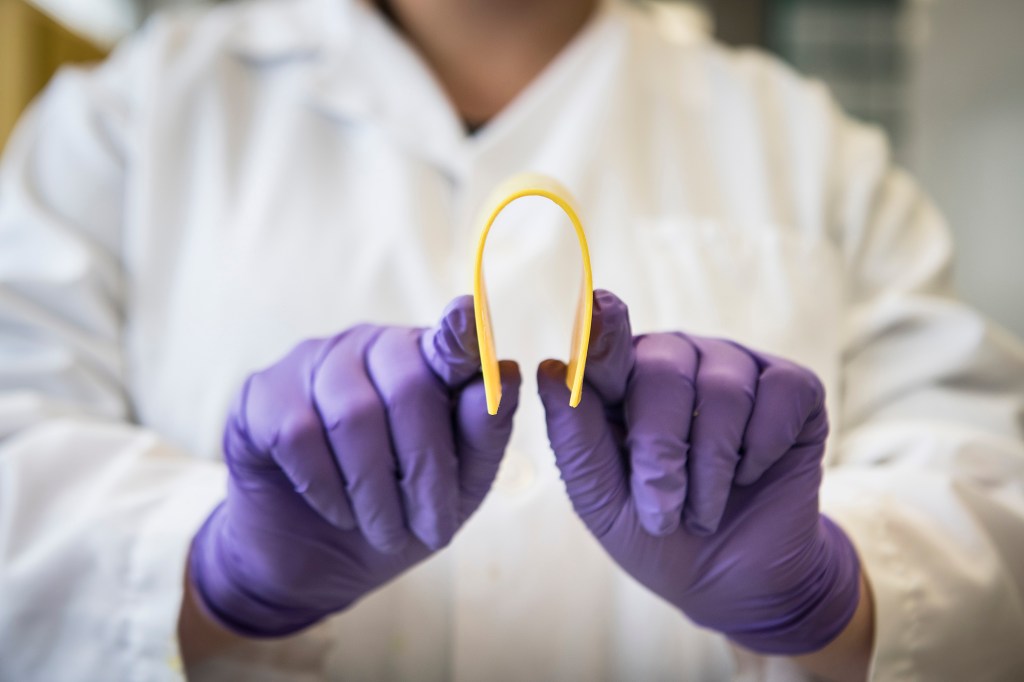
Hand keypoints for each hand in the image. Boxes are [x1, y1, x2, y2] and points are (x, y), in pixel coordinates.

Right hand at [189, 296, 520, 636]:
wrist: (315, 563)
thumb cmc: (398, 513)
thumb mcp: (456, 488)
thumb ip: (483, 434)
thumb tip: (508, 372)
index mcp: (425, 358)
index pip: (450, 338)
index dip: (461, 334)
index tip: (470, 320)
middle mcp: (369, 346)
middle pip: (407, 386)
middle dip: (426, 470)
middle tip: (433, 531)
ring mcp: (311, 363)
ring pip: (352, 416)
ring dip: (376, 491)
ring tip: (385, 532)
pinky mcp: (261, 395)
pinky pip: (298, 434)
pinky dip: (326, 487)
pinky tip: (338, 512)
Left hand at [538, 290, 860, 653]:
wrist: (733, 578)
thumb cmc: (656, 535)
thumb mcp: (603, 501)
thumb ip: (575, 439)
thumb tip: (550, 368)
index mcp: (619, 379)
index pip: (605, 344)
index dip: (602, 332)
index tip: (596, 309)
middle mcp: (676, 359)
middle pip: (664, 369)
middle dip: (660, 449)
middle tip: (662, 512)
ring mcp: (734, 367)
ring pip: (725, 389)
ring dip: (712, 467)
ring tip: (703, 513)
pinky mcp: (792, 386)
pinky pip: (782, 392)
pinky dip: (764, 447)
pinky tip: (750, 475)